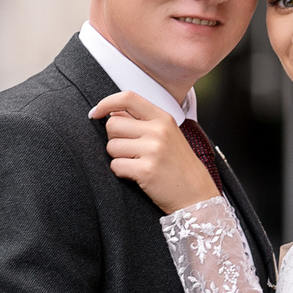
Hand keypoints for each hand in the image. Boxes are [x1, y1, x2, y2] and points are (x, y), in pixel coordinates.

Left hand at [89, 92, 219, 213]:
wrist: (196, 194)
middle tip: (129, 151)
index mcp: (162, 118)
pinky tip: (137, 175)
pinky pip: (115, 166)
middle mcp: (158, 130)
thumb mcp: (167, 134)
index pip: (128, 98)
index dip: (106, 103)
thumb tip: (111, 111)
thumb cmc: (178, 165)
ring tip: (137, 163)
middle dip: (114, 139)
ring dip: (118, 157)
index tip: (96, 113)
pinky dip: (121, 172)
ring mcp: (152, 150)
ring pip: (111, 146)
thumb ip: (142, 121)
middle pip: (113, 124)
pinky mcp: (146, 170)